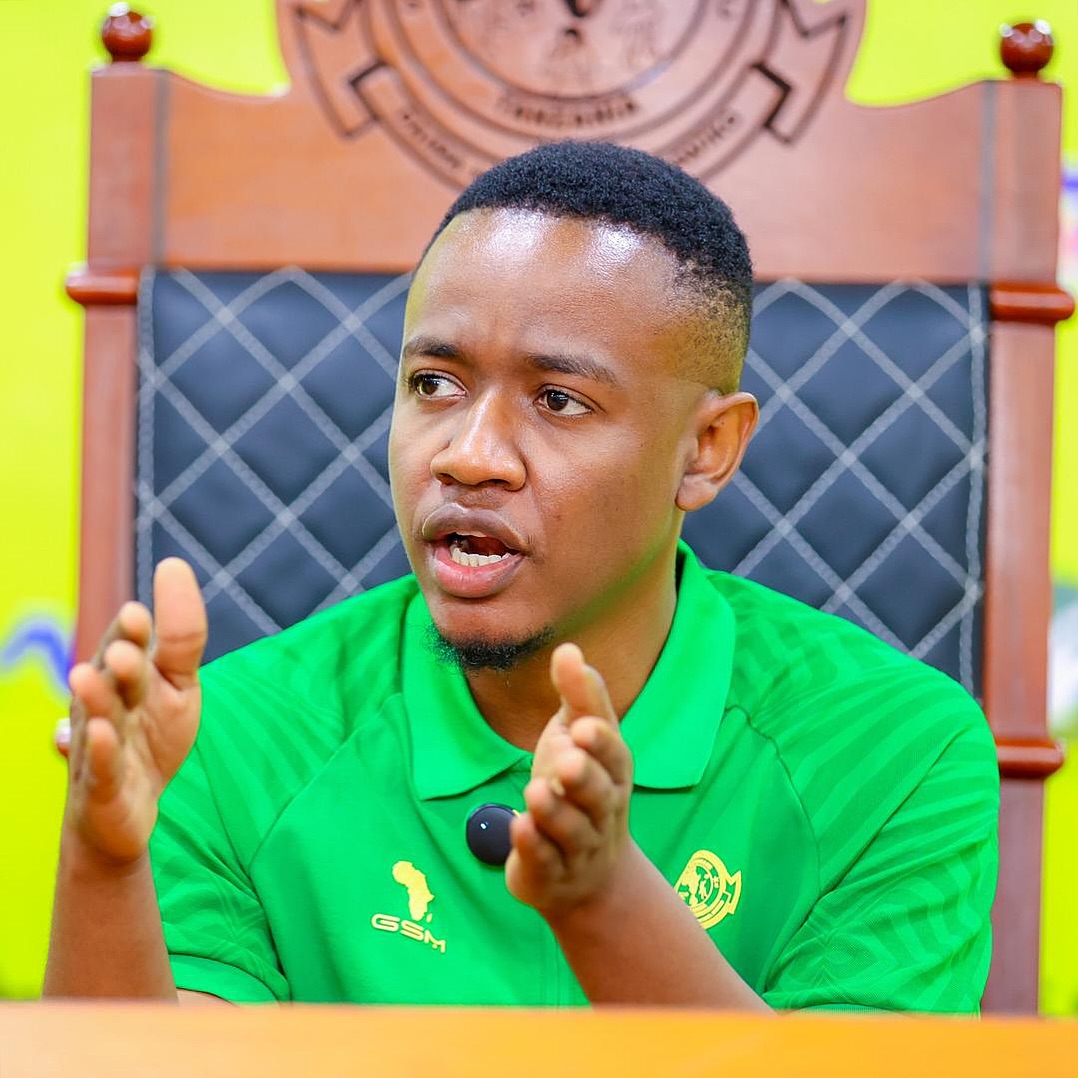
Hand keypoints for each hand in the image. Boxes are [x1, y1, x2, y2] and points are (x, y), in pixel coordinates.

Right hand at [62, 559, 206, 864]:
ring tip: (86, 673)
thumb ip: (180, 635)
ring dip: (96, 697)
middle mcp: (106, 703)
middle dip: (118, 659)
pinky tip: (102, 733)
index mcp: (124, 676)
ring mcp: (100, 744)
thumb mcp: (177, 683)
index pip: (128, 645)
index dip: (132, 630)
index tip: (137, 611)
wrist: (126, 810)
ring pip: (99, 718)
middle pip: (114, 678)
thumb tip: (172, 564)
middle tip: (125, 640)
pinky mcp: (102, 786)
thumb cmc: (151, 736)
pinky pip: (101, 767)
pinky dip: (101, 751)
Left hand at [505, 643, 633, 918]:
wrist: (588, 875)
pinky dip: (534, 846)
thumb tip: (568, 648)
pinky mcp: (551, 873)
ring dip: (554, 812)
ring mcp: (579, 846)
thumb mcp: (578, 738)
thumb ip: (578, 696)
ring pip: (571, 830)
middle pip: (598, 795)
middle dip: (583, 778)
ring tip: (534, 790)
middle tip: (565, 761)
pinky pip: (546, 861)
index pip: (614, 756)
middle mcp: (602, 810)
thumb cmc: (580, 787)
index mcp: (612, 772)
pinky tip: (518, 826)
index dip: (601, 743)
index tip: (584, 726)